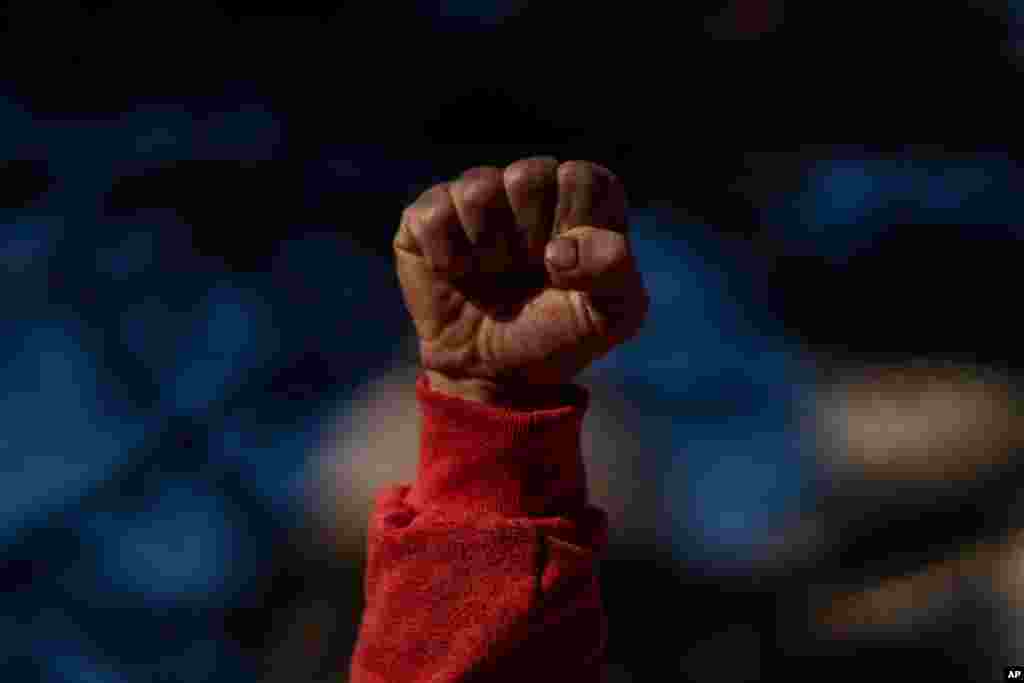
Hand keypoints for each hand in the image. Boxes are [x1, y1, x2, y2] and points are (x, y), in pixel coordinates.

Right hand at [394, 157, 648, 405]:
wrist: (497, 375)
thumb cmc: (558, 336)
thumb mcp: (613, 315)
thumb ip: (614, 268)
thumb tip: (559, 249)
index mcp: (580, 202)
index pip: (583, 177)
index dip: (575, 225)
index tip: (566, 267)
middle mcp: (528, 190)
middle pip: (528, 175)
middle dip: (529, 235)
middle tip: (528, 271)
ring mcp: (475, 201)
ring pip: (479, 188)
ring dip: (488, 246)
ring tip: (493, 274)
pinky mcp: (428, 219)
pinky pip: (433, 211)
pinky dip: (445, 254)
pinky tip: (457, 275)